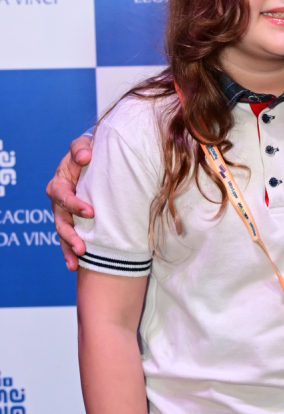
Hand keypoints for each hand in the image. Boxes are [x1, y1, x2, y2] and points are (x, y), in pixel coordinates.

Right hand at [46, 137, 93, 269]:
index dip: (74, 204)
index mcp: (60, 183)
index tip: (91, 212)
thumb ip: (80, 148)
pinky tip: (74, 266)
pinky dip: (70, 253)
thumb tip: (85, 156)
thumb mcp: (83, 146)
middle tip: (83, 246)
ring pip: (63, 234)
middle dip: (70, 235)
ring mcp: (64, 215)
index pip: (62, 195)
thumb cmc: (87, 153)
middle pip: (60, 221)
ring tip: (78, 258)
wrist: (94, 162)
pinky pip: (68, 241)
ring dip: (69, 247)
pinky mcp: (73, 224)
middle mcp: (59, 202)